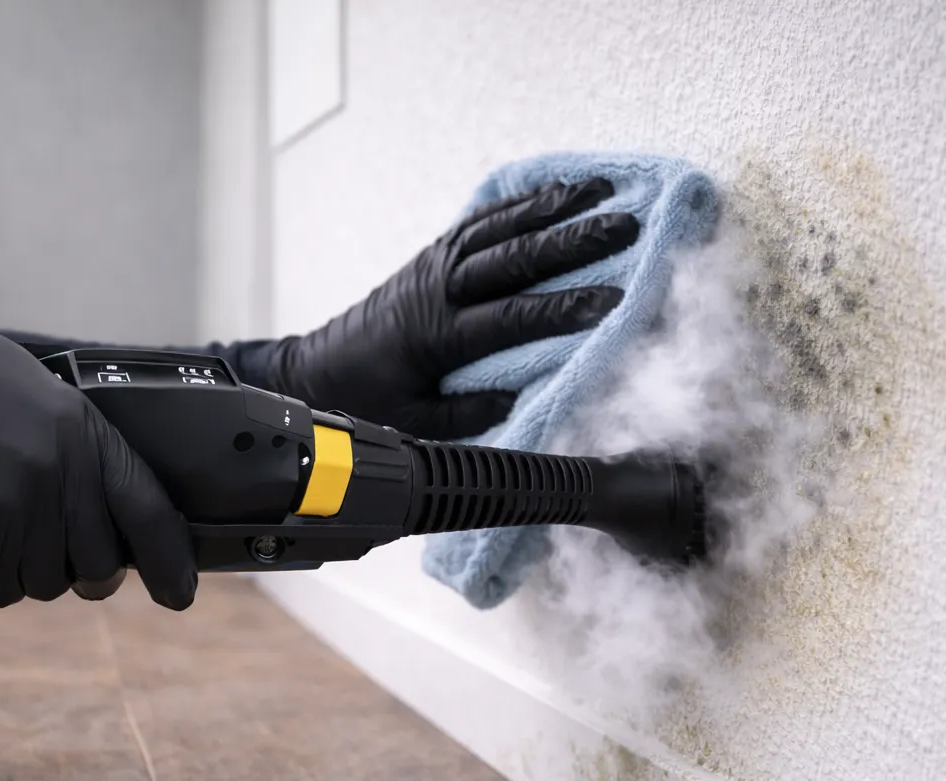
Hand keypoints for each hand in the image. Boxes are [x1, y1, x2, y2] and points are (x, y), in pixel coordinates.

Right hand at [0, 292, 196, 608]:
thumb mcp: (26, 384)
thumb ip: (76, 437)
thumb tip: (108, 488)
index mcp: (80, 433)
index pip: (150, 511)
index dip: (171, 560)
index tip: (179, 591)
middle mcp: (57, 480)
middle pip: (100, 565)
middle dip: (83, 568)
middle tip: (47, 544)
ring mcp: (14, 519)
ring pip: (47, 583)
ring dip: (25, 566)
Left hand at [267, 177, 638, 438]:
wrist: (319, 367)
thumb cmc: (370, 399)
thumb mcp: (416, 423)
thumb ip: (467, 412)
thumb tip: (517, 397)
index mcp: (440, 334)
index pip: (513, 315)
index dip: (564, 307)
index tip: (610, 300)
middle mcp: (440, 288)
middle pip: (516, 257)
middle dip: (575, 240)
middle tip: (626, 226)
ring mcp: (436, 263)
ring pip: (502, 227)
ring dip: (555, 208)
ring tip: (605, 192)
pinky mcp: (434, 253)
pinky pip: (482, 220)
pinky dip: (522, 203)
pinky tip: (557, 193)